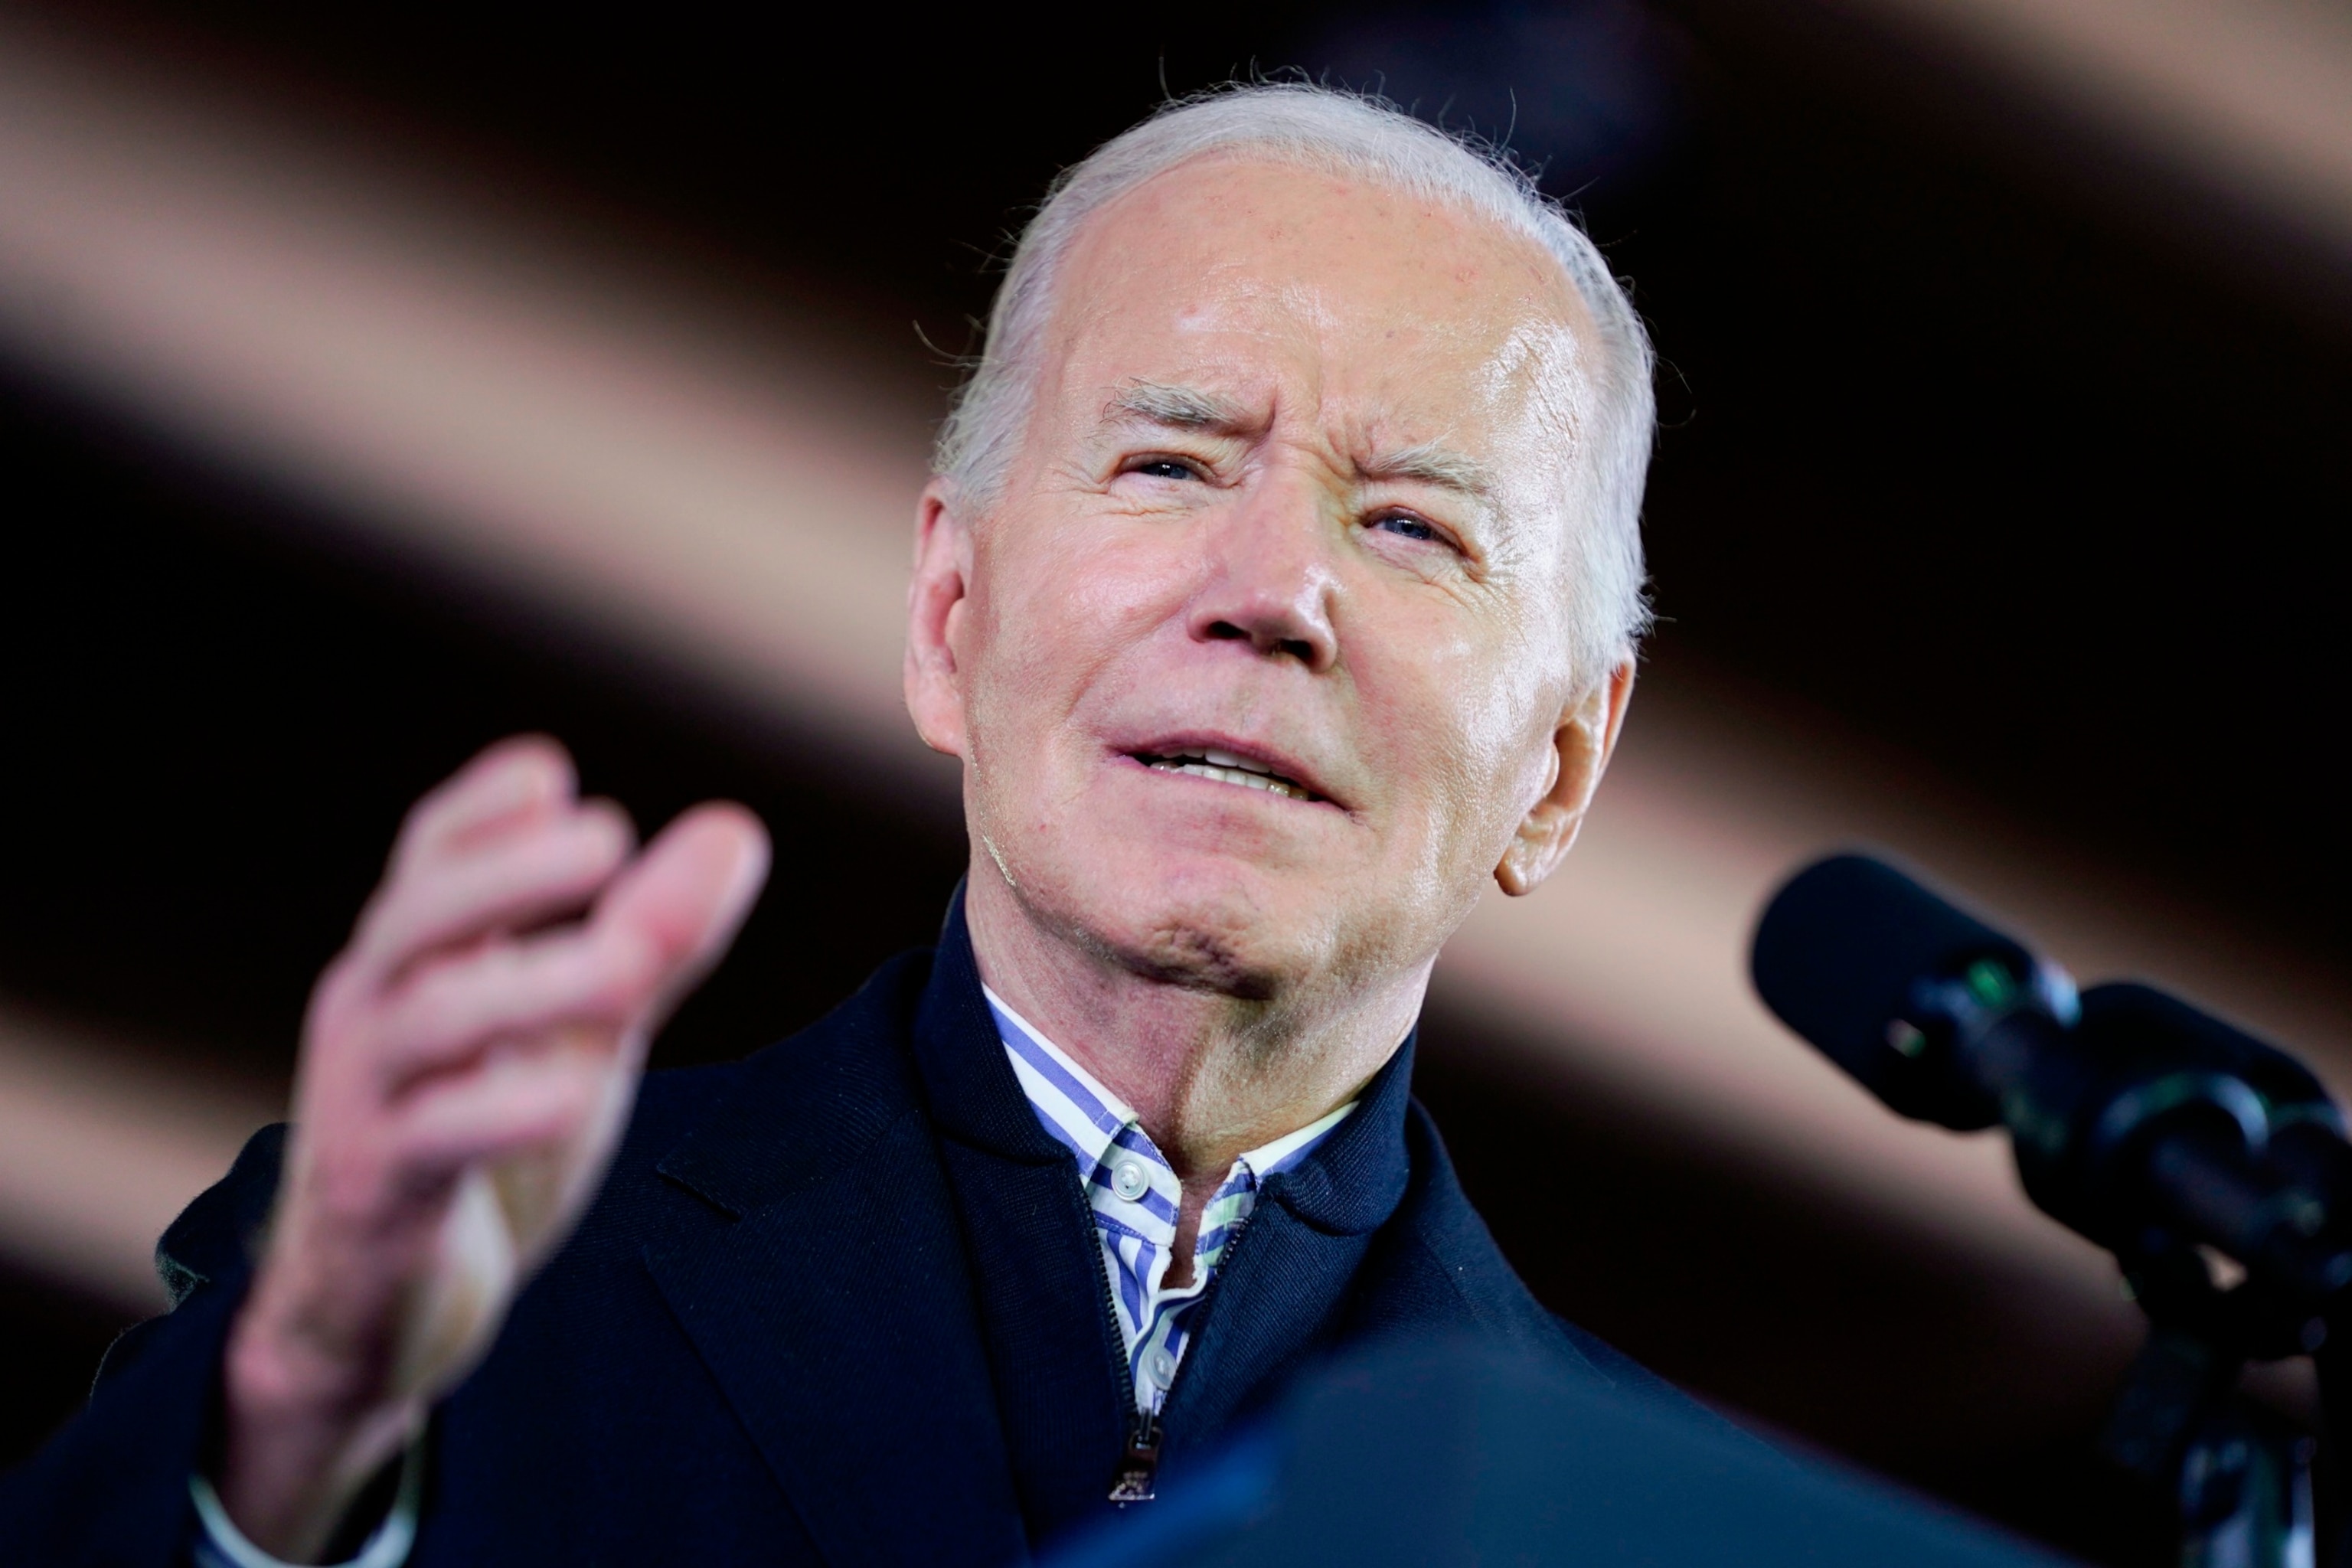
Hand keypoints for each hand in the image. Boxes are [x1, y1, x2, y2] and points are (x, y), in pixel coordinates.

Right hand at [216, 737, 769, 1559]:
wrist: (376, 1309)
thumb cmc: (479, 1135)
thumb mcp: (577, 1030)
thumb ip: (650, 936)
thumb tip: (736, 827)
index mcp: (418, 960)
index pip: (430, 858)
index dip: (481, 810)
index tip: (549, 771)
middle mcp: (375, 1012)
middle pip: (418, 916)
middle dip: (509, 872)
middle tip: (606, 836)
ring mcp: (365, 1101)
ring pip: (427, 1021)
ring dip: (530, 985)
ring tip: (628, 968)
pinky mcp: (377, 1192)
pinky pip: (427, 1142)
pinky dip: (497, 1113)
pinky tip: (568, 1096)